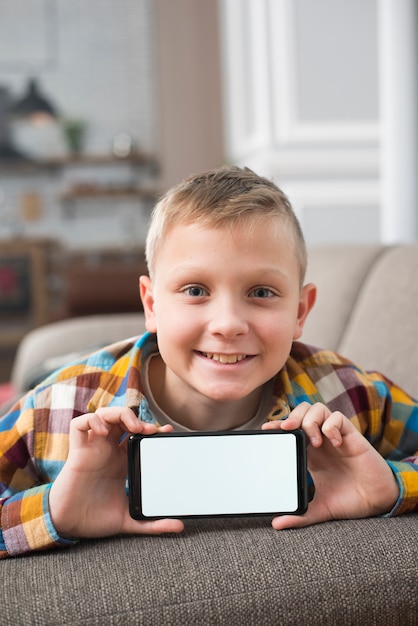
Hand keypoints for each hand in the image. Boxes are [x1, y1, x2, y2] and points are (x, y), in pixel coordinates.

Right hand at [49, 407, 183, 538]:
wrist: (70, 526)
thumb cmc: (95, 518)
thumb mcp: (130, 518)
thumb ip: (153, 523)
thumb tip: (179, 527)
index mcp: (121, 461)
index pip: (138, 435)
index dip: (151, 429)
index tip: (166, 432)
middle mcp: (107, 451)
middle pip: (121, 420)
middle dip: (136, 417)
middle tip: (149, 430)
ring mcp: (92, 449)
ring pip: (103, 415)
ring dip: (119, 414)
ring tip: (132, 427)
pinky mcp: (77, 451)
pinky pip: (79, 424)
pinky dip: (92, 421)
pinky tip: (104, 432)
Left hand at [262, 402, 398, 528]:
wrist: (377, 502)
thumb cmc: (350, 500)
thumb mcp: (320, 509)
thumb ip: (299, 516)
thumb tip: (276, 524)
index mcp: (310, 453)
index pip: (291, 430)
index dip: (279, 426)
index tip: (267, 430)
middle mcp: (321, 440)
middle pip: (302, 412)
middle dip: (293, 416)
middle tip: (287, 430)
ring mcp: (335, 436)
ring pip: (318, 409)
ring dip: (311, 421)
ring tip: (313, 442)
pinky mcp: (351, 435)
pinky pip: (338, 417)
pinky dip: (331, 426)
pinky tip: (334, 443)